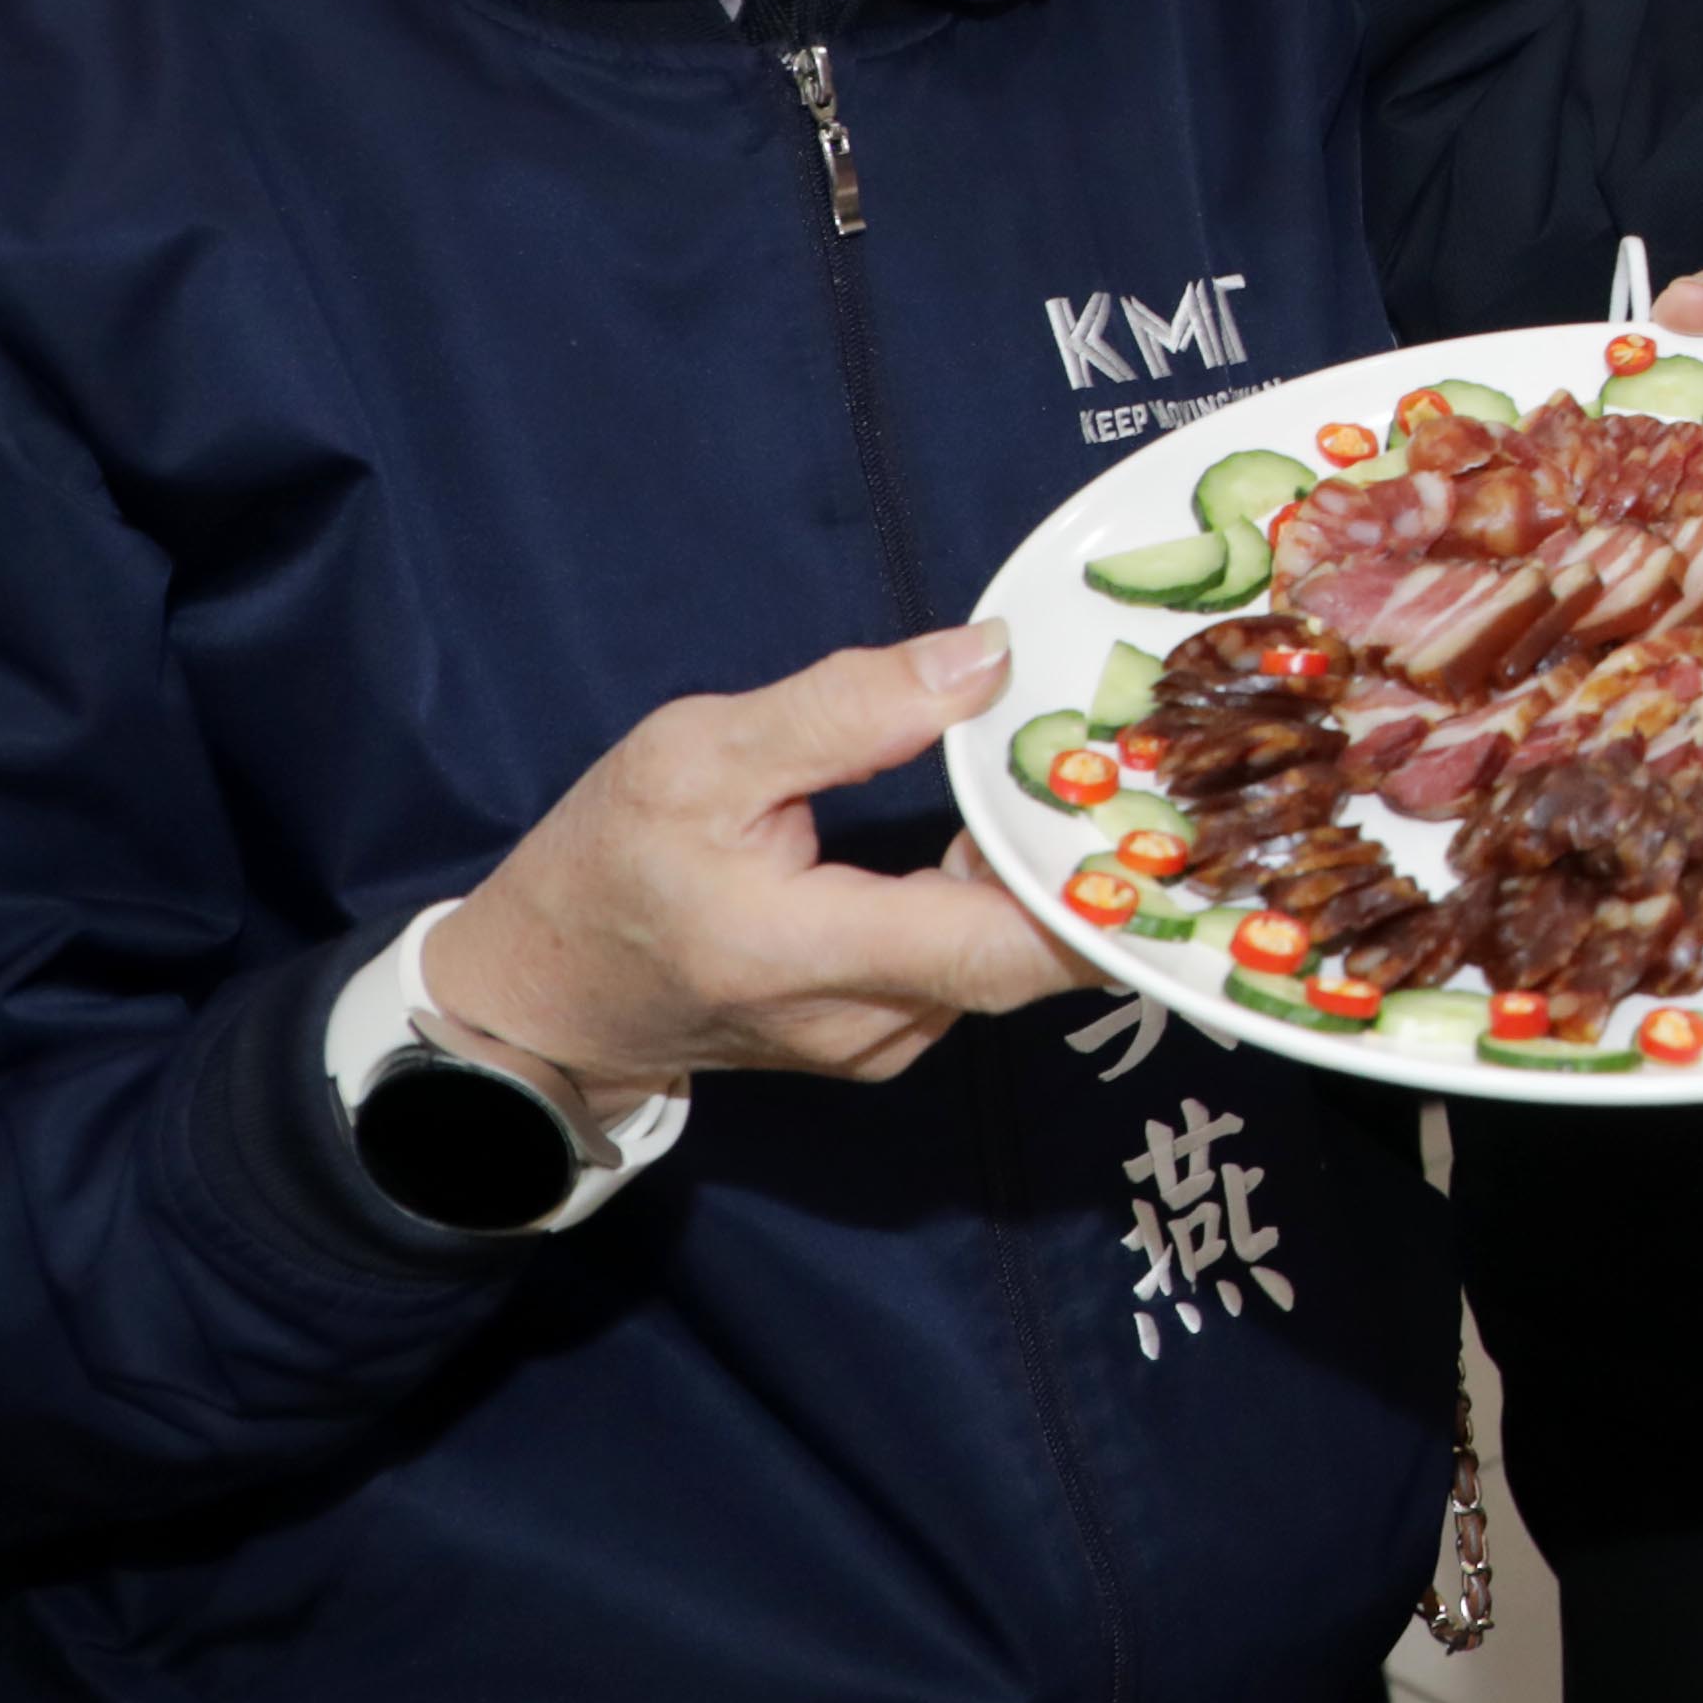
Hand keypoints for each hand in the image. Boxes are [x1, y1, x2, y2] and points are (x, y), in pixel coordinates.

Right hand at [433, 627, 1097, 1101]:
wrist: (542, 1000)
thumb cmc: (607, 868)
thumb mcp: (695, 755)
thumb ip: (844, 708)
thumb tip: (986, 659)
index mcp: (809, 953)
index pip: (1004, 947)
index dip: (1099, 887)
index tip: (1160, 807)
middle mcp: (867, 1023)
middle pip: (1036, 959)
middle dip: (1099, 866)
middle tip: (1145, 767)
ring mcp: (883, 1043)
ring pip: (1013, 964)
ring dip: (1057, 882)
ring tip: (1095, 783)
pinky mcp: (885, 1038)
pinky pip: (978, 969)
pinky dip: (1012, 904)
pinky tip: (1025, 831)